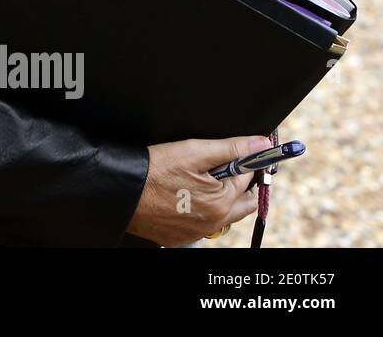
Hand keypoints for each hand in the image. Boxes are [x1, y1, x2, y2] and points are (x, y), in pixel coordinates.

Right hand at [125, 135, 268, 247]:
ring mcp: (197, 233)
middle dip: (239, 186)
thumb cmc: (154, 169)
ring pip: (223, 216)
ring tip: (198, 182)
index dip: (243, 163)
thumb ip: (231, 147)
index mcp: (221, 202)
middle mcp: (213, 222)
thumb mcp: (193, 151)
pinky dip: (200, 212)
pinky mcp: (180, 237)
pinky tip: (183, 197)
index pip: (247, 178)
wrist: (121, 190)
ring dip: (220, 200)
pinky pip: (201, 226)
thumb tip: (261, 144)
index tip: (238, 155)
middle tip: (222, 170)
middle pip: (244, 204)